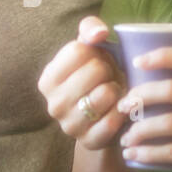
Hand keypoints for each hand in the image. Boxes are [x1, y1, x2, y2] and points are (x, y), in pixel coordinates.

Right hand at [38, 16, 126, 149]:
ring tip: (113, 93)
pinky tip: (119, 110)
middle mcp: (54, 104)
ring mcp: (70, 125)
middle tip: (107, 79)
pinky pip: (115, 119)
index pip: (80, 50)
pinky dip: (123, 111)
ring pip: (106, 93)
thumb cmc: (95, 78)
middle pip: (96, 69)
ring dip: (117, 90)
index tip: (96, 62)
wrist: (101, 119)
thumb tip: (99, 33)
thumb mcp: (89, 50)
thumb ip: (89, 29)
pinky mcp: (89, 141)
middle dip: (109, 70)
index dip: (97, 52)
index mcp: (48, 79)